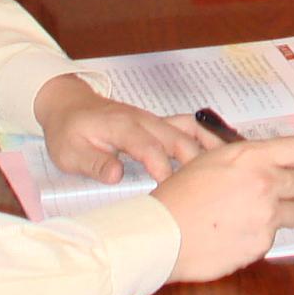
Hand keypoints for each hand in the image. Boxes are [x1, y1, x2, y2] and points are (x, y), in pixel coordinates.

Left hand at [35, 74, 205, 184]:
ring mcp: (153, 120)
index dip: (162, 168)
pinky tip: (218, 150)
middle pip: (177, 138)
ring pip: (188, 129)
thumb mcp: (69, 152)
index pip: (149, 147)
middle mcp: (143, 120)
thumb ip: (93, 163)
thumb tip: (117, 175)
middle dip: (194, 161)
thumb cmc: (68, 131)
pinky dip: (204, 136)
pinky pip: (187, 126)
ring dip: (206, 146)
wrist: (69, 104)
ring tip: (225, 166)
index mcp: (122, 127)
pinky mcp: (157, 123)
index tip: (171, 190)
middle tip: (206, 187)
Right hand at [154, 134, 293, 282]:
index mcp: (253, 157)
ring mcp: (266, 216)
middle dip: (292, 188)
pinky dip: (261, 236)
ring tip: (257, 215)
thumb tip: (271, 160)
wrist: (162, 234)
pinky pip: (274, 237)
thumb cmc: (179, 195)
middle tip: (272, 193)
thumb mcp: (211, 159)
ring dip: (283, 213)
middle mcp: (266, 183)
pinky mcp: (261, 244)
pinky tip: (237, 233)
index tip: (289, 166)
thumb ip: (247, 157)